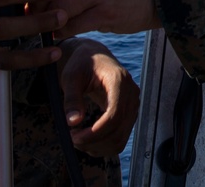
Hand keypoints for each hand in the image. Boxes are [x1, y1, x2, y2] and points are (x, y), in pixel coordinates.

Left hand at [58, 37, 139, 155]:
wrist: (95, 58)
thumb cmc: (82, 64)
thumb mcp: (71, 76)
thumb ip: (72, 98)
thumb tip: (73, 122)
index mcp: (119, 81)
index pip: (114, 114)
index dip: (95, 132)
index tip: (74, 137)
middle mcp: (131, 94)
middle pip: (118, 130)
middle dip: (93, 141)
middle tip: (71, 138)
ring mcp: (133, 105)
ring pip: (120, 138)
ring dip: (98, 146)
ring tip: (78, 139)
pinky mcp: (129, 114)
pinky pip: (120, 138)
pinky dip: (103, 145)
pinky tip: (88, 139)